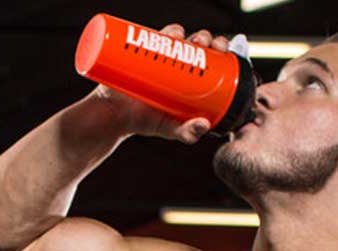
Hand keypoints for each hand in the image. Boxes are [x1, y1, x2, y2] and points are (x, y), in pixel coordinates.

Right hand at [91, 23, 229, 143]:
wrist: (113, 116)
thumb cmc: (146, 122)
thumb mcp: (171, 129)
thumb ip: (187, 132)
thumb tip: (204, 125)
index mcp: (190, 79)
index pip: (210, 59)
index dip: (221, 49)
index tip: (223, 50)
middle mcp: (176, 64)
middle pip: (196, 43)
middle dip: (206, 38)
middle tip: (206, 44)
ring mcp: (158, 56)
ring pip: (177, 36)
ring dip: (188, 32)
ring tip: (187, 40)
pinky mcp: (141, 51)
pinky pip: (155, 35)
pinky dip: (167, 31)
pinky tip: (174, 34)